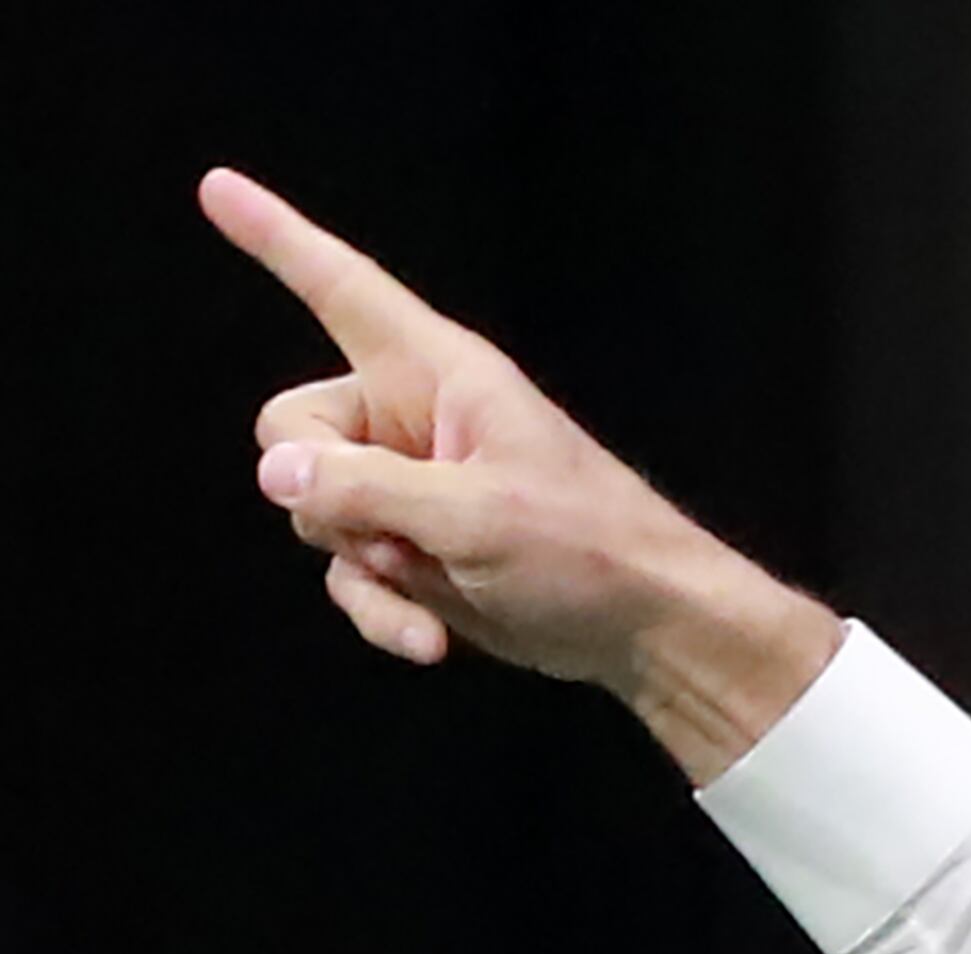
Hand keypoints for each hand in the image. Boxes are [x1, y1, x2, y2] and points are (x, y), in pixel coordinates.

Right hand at [197, 168, 840, 781]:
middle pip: (291, 429)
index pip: (341, 289)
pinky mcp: (414, 547)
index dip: (276, 238)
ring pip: (311, 509)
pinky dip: (379, 608)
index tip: (216, 188)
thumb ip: (365, 489)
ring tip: (435, 578)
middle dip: (321, 491)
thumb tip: (277, 473)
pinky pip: (347, 569)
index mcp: (439, 374)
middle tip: (395, 531)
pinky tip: (430, 640)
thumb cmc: (588, 549)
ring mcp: (408, 486)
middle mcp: (413, 419)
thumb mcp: (474, 515)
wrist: (645, 628)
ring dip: (361, 562)